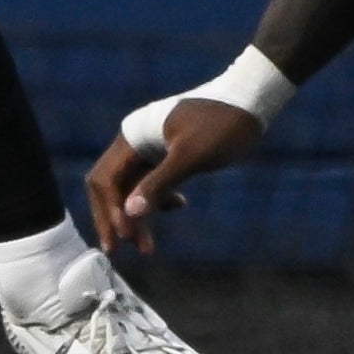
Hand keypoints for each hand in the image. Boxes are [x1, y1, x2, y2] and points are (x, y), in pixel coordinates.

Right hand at [85, 97, 264, 255]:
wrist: (249, 102)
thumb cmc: (221, 126)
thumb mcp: (191, 156)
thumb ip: (159, 184)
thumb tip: (129, 214)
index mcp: (133, 136)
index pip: (105, 180)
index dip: (110, 211)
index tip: (125, 238)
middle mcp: (135, 141)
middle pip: (110, 186)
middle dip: (116, 218)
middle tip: (120, 250)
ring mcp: (150, 148)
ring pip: (130, 188)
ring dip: (136, 216)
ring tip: (147, 247)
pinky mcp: (167, 154)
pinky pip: (149, 183)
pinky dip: (156, 201)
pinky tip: (178, 206)